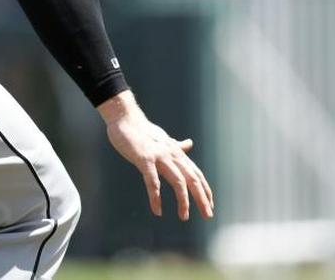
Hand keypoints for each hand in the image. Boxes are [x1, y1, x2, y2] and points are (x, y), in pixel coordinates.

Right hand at [97, 91, 213, 220]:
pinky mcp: (144, 159)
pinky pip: (152, 181)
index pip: (196, 174)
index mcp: (176, 153)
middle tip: (208, 215)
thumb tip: (189, 144)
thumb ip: (177, 146)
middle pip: (193, 179)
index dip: (205, 190)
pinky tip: (157, 210)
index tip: (210, 205)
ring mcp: (159, 156)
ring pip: (178, 181)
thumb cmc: (142, 130)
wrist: (124, 118)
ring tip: (184, 217)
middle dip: (202, 199)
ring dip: (184, 201)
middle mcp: (172, 155)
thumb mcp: (163, 139)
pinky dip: (156, 197)